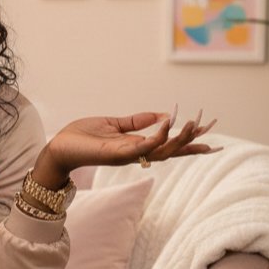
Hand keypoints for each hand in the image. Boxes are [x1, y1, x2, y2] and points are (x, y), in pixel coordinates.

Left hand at [33, 106, 219, 189]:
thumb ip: (136, 121)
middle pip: (172, 150)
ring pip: (162, 151)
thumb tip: (161, 113)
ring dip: (179, 138)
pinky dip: (157, 137)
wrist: (58, 147)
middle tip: (210, 127)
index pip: (168, 145)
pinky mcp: (116, 154)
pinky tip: (168, 124)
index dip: (189, 141)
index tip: (209, 132)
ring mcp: (127, 156)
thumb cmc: (81, 137)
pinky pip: (142, 147)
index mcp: (136, 146)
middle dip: (192, 141)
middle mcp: (135, 154)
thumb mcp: (113, 124)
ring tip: (193, 123)